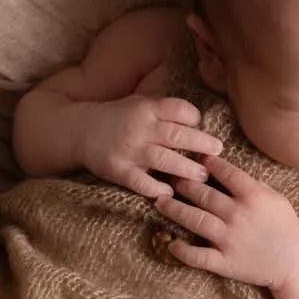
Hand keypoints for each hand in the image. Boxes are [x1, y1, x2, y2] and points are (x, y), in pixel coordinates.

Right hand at [78, 96, 223, 197]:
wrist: (80, 131)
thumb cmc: (119, 118)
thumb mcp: (140, 104)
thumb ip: (165, 111)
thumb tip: (200, 122)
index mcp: (147, 108)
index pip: (178, 109)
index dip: (194, 117)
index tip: (201, 126)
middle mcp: (139, 128)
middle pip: (176, 135)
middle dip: (201, 143)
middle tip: (218, 150)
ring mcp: (129, 150)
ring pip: (164, 159)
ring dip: (186, 169)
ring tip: (203, 176)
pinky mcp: (119, 170)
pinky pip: (141, 182)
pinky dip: (156, 188)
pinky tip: (170, 194)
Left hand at [153, 155, 298, 289]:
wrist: (294, 262)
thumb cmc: (285, 226)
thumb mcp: (275, 198)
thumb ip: (252, 184)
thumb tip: (225, 170)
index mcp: (253, 196)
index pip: (225, 172)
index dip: (208, 163)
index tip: (196, 158)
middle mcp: (237, 215)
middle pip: (203, 193)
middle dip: (183, 183)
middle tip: (169, 177)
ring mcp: (228, 239)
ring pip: (193, 219)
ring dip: (173, 209)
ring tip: (160, 201)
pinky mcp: (224, 262)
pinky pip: (197, 256)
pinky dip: (181, 250)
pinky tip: (170, 242)